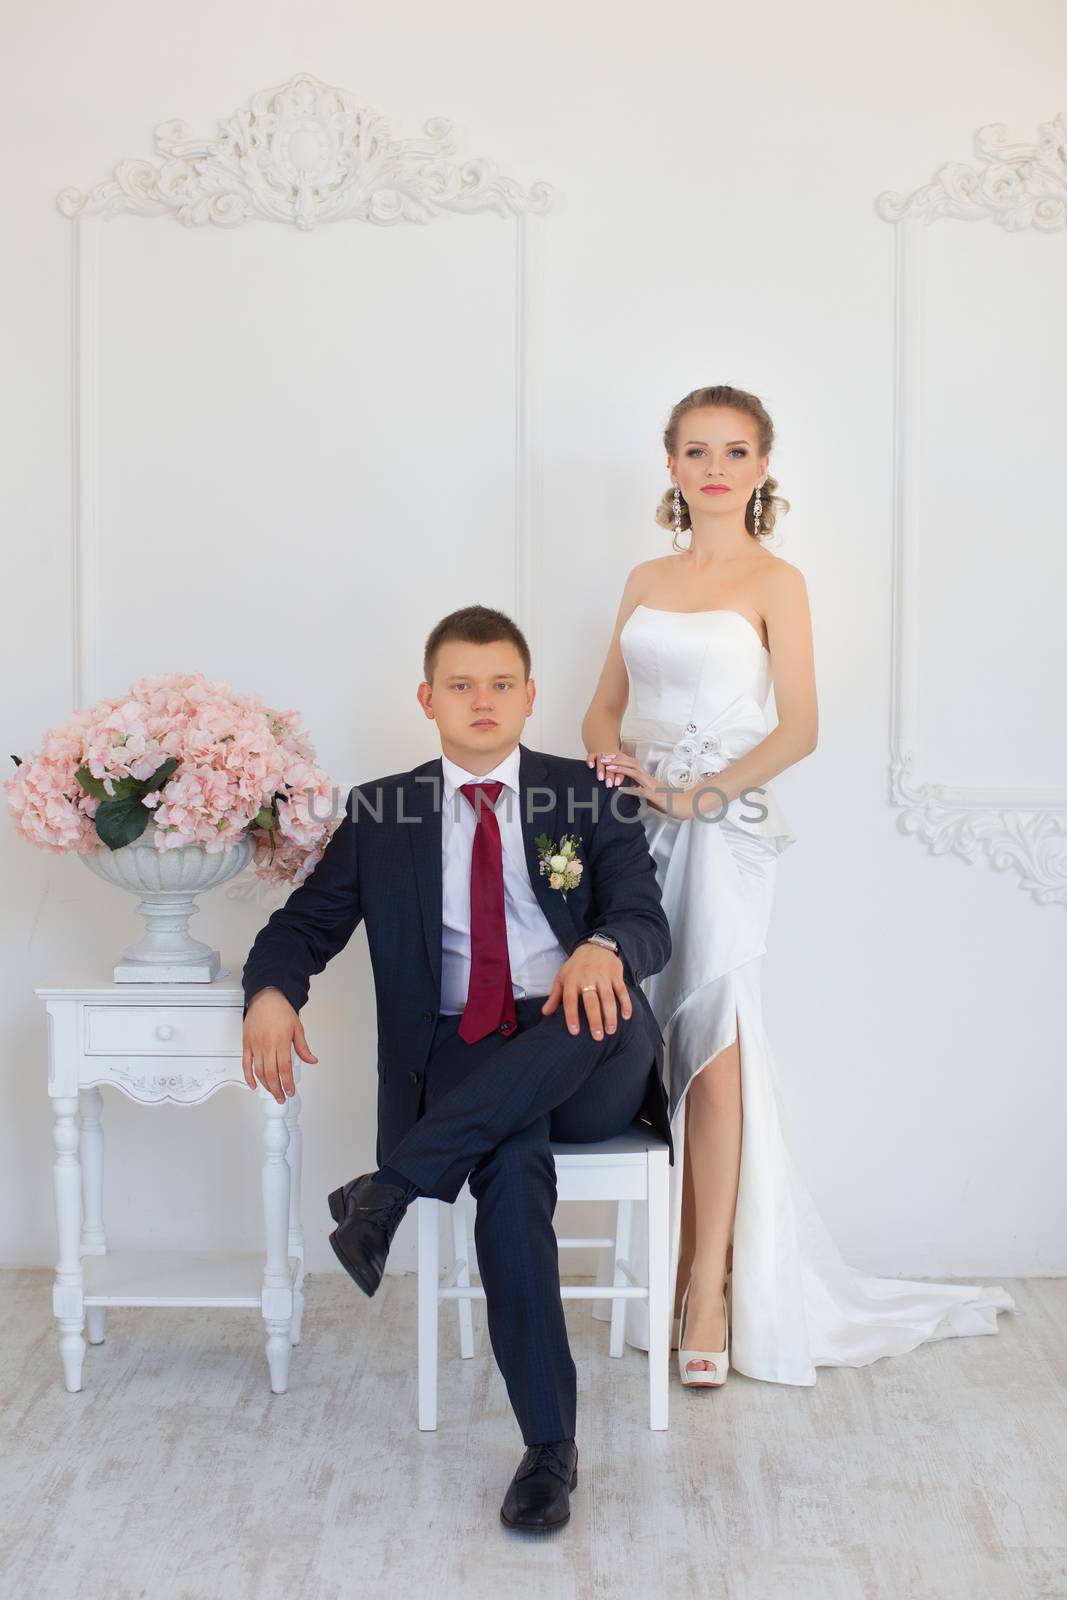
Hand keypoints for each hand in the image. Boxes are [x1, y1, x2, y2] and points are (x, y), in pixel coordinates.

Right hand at [242, 988, 318, 1103]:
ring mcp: (255, 1046)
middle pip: (271, 1074)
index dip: (287, 1083)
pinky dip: (249, 1076)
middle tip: (282, 1098)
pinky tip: (254, 1085)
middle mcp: (267, 1045)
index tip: (291, 1092)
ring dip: (266, 1085)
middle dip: (277, 1089)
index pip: (284, 1069)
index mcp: (281, 1042)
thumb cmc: (281, 1010)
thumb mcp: (297, 1028)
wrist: (265, 998)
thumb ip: (303, 1047)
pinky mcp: (246, 1044)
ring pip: (259, 1071)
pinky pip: (246, 1064)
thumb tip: (312, 1060)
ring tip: (272, 1093)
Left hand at [541, 945, 631, 1038]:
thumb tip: (545, 1013)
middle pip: (591, 1001)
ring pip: (608, 998)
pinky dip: (626, 1003)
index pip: (570, 1000)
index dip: (571, 1016)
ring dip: (610, 1015)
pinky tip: (626, 1016)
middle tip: (597, 1037)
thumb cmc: (576, 966)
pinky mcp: (616, 975)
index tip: (574, 1032)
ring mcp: (603, 976)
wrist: (595, 946)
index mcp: (572, 980)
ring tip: (611, 1031)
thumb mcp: (562, 977)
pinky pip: (622, 990)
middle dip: (595, 1020)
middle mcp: (587, 978)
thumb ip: (555, 996)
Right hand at [585, 749, 626, 786]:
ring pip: (601, 760)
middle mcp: (611, 758)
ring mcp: (601, 755)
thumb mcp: (621, 771)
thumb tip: (624, 790)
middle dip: (610, 775)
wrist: (607, 751)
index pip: (620, 768)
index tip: (617, 784)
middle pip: (611, 765)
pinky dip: (590, 761)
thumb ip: (622, 779)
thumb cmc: (615, 767)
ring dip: (601, 769)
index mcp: (620, 761)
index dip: (619, 776)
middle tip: (609, 784)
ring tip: (600, 778)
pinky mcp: (593, 754)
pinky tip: (591, 766)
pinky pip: (591, 756)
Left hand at [598, 752, 695, 818]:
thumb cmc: (667, 801)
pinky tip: (619, 790)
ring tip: (608, 767)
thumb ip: (640, 789)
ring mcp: (651, 786)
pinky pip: (640, 791)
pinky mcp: (654, 795)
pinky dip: (629, 790)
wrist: (682, 805)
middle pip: (631, 764)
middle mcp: (648, 778)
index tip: (607, 756)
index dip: (619, 758)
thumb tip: (629, 789)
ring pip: (634, 773)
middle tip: (602, 757)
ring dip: (621, 769)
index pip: (631, 764)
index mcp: (646, 777)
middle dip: (616, 759)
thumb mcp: (650, 793)